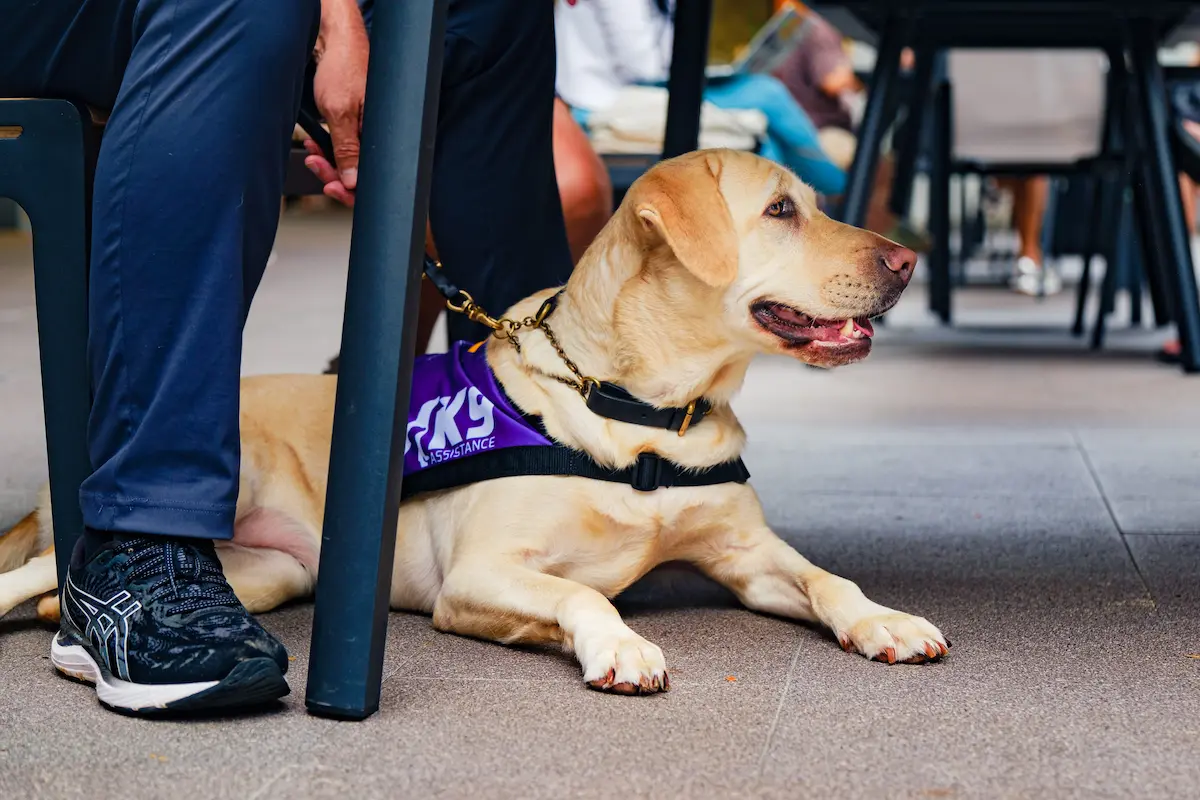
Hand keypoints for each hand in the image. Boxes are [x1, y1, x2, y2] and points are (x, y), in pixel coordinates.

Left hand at [307, 19, 368, 205]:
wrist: (333, 42)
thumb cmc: (343, 68)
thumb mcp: (340, 112)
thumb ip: (346, 149)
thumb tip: (353, 182)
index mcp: (381, 136)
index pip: (371, 180)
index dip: (351, 190)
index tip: (331, 187)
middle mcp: (375, 137)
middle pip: (358, 176)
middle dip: (333, 175)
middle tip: (315, 164)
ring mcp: (363, 132)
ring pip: (347, 164)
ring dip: (326, 162)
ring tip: (312, 152)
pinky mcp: (352, 126)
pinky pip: (341, 149)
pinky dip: (325, 149)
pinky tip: (315, 143)